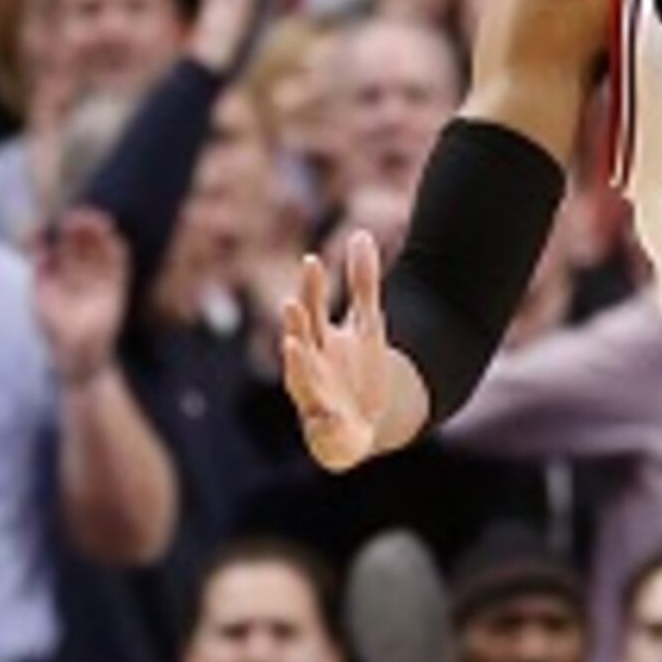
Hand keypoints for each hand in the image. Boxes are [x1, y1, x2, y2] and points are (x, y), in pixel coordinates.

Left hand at [30, 208, 135, 381]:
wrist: (78, 358)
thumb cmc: (55, 333)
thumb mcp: (41, 302)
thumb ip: (41, 273)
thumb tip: (40, 246)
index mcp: (61, 272)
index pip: (65, 243)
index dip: (64, 229)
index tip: (62, 220)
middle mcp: (80, 272)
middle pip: (84, 241)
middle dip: (83, 227)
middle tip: (80, 217)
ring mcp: (99, 279)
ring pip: (102, 248)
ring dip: (101, 234)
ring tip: (98, 222)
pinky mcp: (116, 288)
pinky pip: (119, 264)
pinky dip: (118, 249)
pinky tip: (113, 236)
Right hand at [279, 232, 403, 471]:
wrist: (361, 422)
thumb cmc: (358, 368)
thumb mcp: (369, 324)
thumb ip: (364, 282)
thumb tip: (360, 234)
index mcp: (318, 338)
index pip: (312, 307)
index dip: (312, 286)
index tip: (312, 260)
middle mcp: (310, 364)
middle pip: (301, 339)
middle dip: (296, 323)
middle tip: (292, 303)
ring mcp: (315, 396)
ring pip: (302, 380)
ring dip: (297, 365)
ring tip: (291, 345)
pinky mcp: (328, 428)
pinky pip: (325, 426)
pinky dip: (327, 422)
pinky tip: (331, 415)